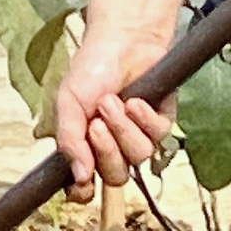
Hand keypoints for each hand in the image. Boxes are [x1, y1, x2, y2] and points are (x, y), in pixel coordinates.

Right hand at [49, 4, 177, 199]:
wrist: (122, 39)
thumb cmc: (92, 67)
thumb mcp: (69, 102)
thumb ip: (70, 140)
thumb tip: (79, 176)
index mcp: (85, 145)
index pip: (85, 184)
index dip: (84, 192)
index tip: (82, 186)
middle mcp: (112, 146)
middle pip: (116, 176)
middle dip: (107, 151)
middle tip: (97, 123)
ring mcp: (137, 135)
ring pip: (139, 156)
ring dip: (124, 130)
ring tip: (114, 102)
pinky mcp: (161, 121)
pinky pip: (158, 135)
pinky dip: (144, 118)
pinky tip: (135, 100)